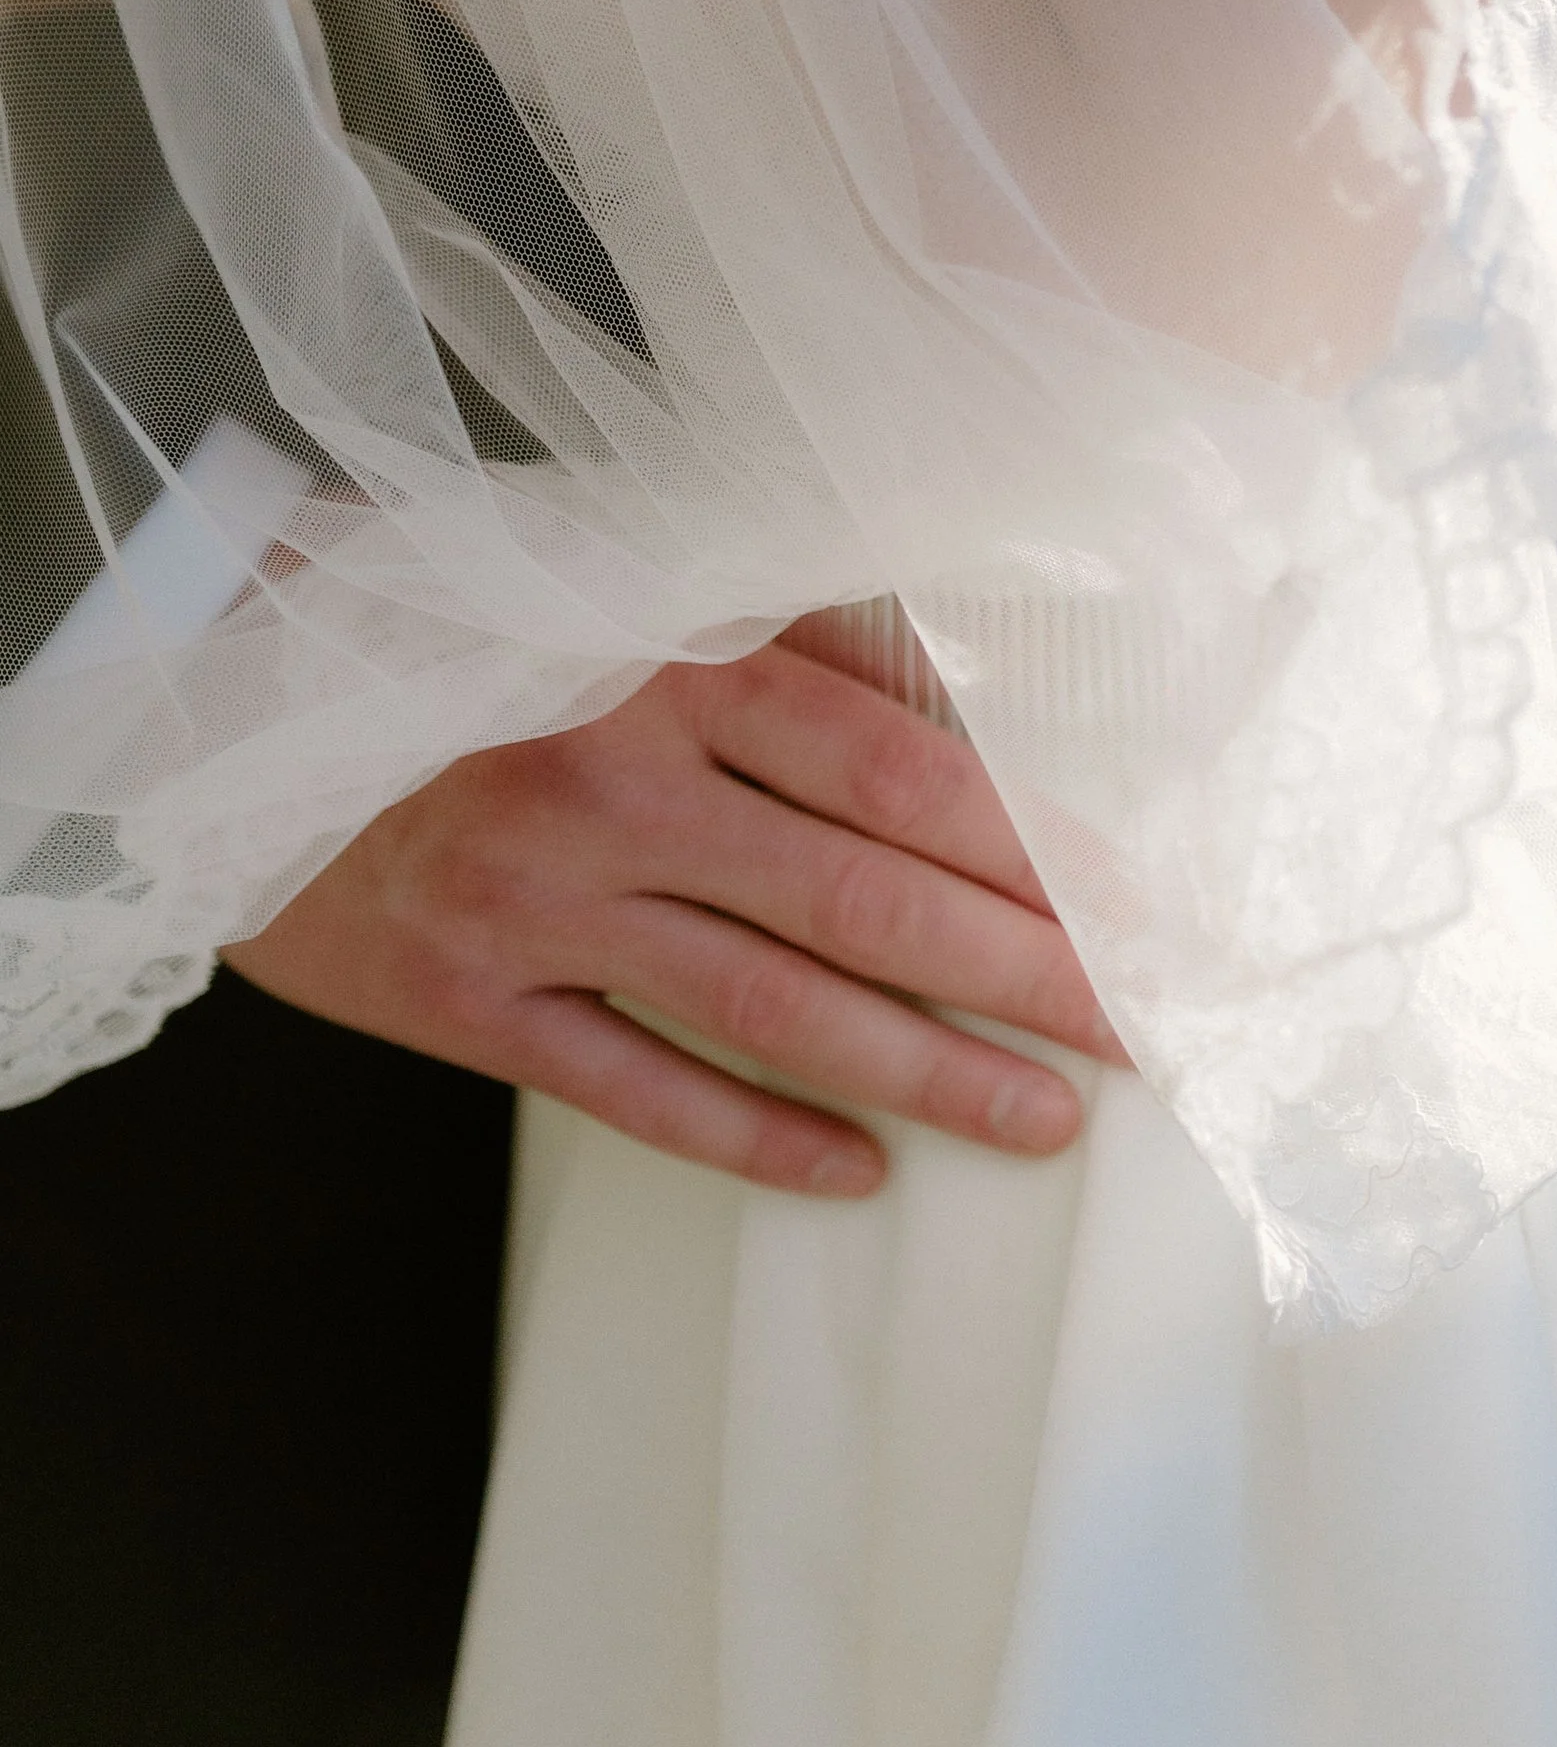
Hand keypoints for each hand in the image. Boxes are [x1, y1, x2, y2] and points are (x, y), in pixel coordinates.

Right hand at [225, 609, 1122, 1194]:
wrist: (221, 686)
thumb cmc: (455, 613)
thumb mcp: (625, 577)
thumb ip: (791, 634)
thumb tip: (966, 713)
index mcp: (674, 659)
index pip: (902, 770)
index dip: (1031, 848)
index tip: (1135, 906)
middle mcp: (617, 784)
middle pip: (867, 903)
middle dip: (1025, 978)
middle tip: (1143, 1036)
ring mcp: (540, 900)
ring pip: (774, 1010)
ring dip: (927, 1073)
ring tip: (1044, 1119)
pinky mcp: (468, 996)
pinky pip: (638, 1085)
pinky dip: (757, 1135)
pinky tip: (859, 1169)